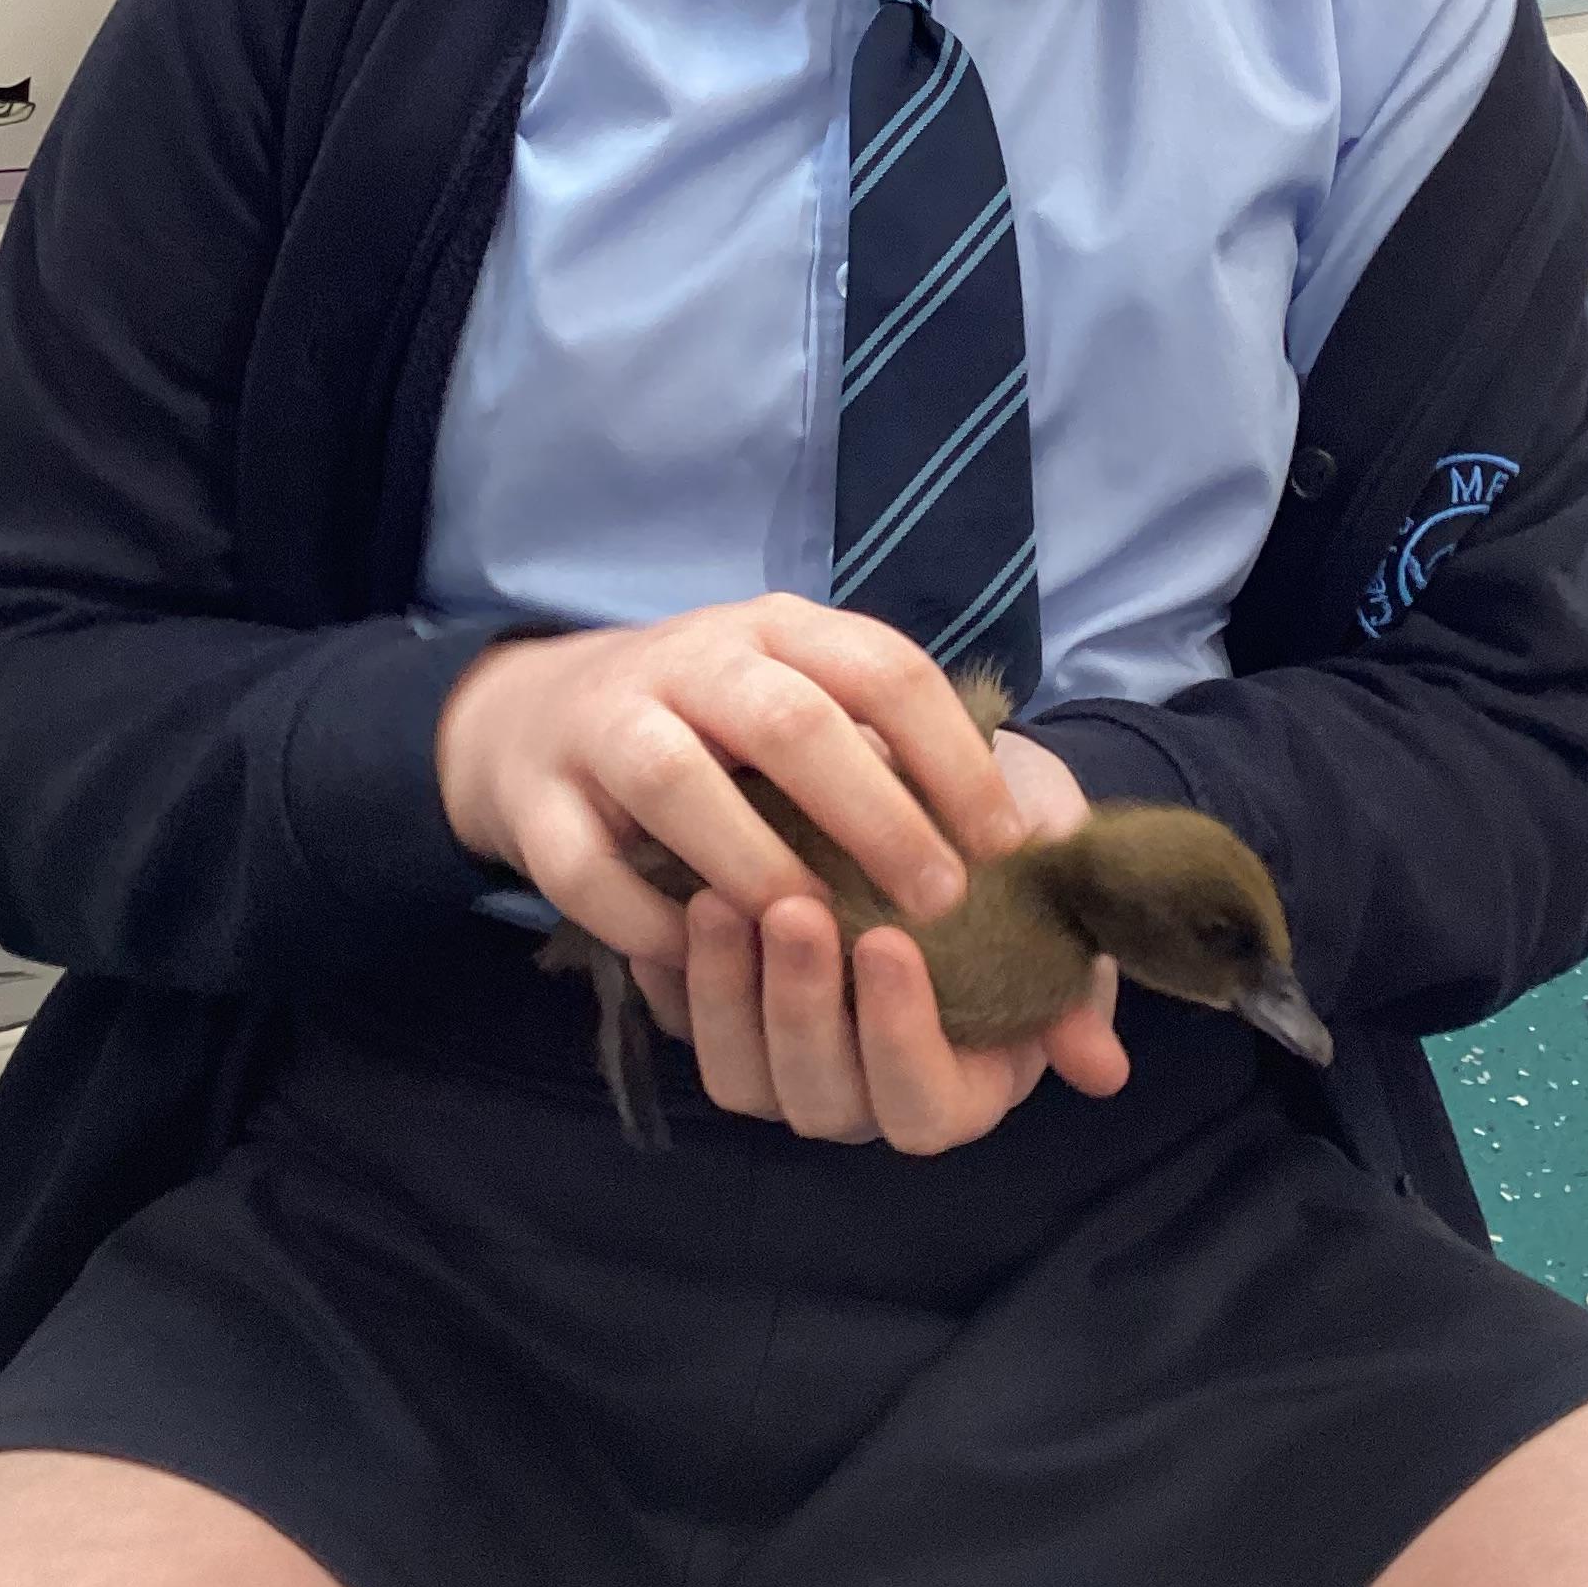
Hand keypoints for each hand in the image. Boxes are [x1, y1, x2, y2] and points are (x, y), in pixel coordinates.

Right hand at [433, 597, 1027, 978]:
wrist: (533, 713)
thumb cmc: (715, 731)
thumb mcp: (810, 711)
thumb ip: (910, 774)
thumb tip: (1055, 854)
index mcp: (780, 629)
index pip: (883, 668)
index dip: (952, 756)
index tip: (1007, 845)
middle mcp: (693, 660)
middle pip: (788, 719)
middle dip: (874, 814)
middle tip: (939, 900)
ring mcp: (605, 722)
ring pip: (675, 779)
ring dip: (755, 859)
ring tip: (818, 929)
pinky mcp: (536, 797)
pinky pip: (585, 865)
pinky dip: (644, 920)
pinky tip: (701, 958)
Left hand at [630, 723, 1128, 1152]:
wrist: (934, 779)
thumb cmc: (1006, 844)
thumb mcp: (1052, 887)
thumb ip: (1075, 972)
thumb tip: (1100, 1069)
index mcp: (961, 1080)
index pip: (924, 1106)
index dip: (903, 1039)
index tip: (893, 942)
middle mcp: (867, 1088)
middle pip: (822, 1099)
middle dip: (803, 1007)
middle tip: (796, 908)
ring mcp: (787, 1058)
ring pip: (742, 1076)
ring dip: (728, 993)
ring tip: (721, 897)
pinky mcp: (721, 1014)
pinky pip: (683, 1023)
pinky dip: (678, 970)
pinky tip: (676, 895)